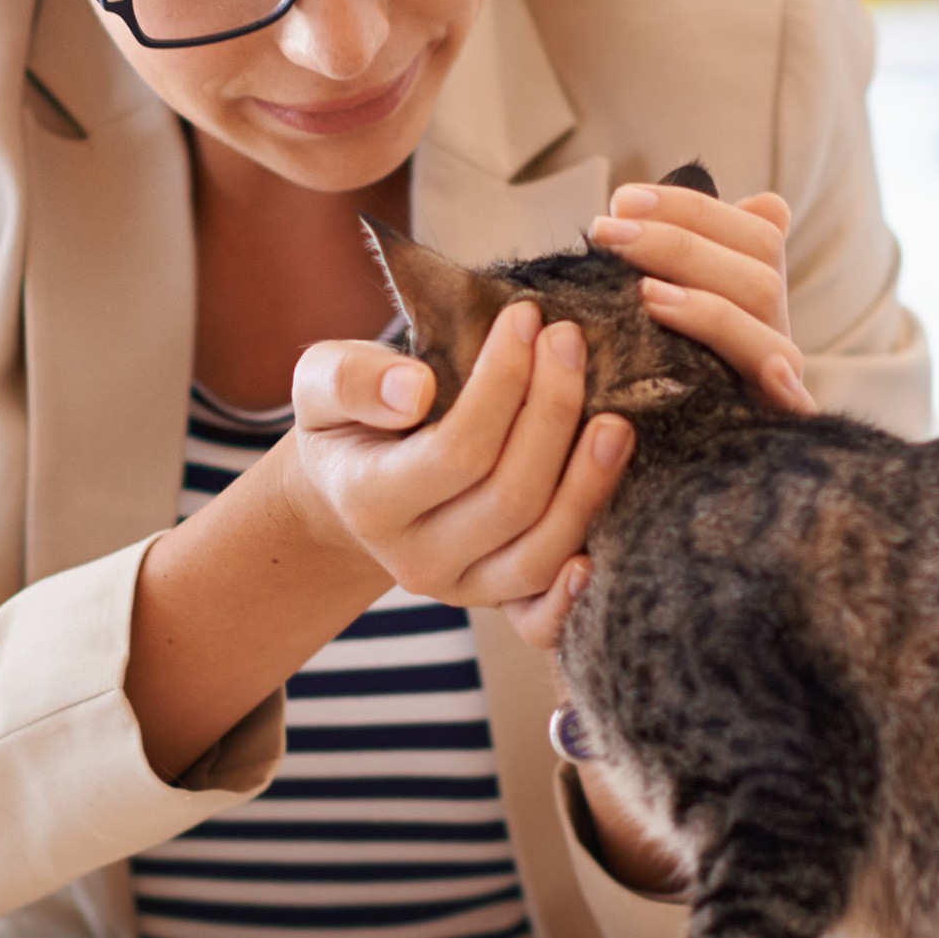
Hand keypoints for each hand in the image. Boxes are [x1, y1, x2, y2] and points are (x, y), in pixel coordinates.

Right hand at [288, 301, 633, 648]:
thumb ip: (352, 380)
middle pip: (509, 499)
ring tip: (615, 420)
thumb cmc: (350, 422)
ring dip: (588, 486)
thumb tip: (416, 390)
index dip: (502, 384)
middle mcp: (415, 559)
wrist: (350, 490)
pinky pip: (542, 620)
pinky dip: (574, 592)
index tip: (525, 317)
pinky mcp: (495, 603)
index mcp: (369, 500)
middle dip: (553, 415)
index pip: (457, 451)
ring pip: (538, 554)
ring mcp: (459, 589)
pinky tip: (603, 545)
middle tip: (570, 343)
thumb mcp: (322, 383)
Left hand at [588, 180, 814, 415]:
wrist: (668, 460)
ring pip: (771, 337)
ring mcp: (778, 382)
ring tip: (644, 294)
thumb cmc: (645, 368)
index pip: (754, 230)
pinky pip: (798, 410)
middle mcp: (773, 331)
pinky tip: (772, 376)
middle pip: (759, 278)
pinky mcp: (771, 429)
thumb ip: (656, 263)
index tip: (621, 200)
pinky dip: (790, 392)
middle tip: (607, 233)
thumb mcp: (650, 308)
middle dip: (679, 246)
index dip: (690, 209)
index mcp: (755, 292)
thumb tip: (626, 205)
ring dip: (709, 311)